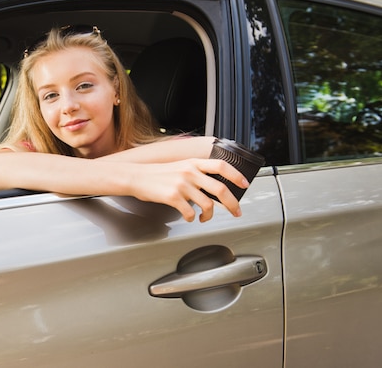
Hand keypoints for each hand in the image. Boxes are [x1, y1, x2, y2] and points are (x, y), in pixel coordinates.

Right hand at [131, 159, 248, 221]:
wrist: (136, 177)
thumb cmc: (157, 174)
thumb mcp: (180, 167)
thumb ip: (196, 173)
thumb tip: (213, 186)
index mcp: (193, 163)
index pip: (222, 165)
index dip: (236, 175)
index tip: (245, 184)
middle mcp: (190, 172)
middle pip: (220, 188)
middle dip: (232, 203)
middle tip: (236, 212)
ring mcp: (182, 185)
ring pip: (208, 204)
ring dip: (210, 216)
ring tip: (205, 218)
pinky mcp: (172, 197)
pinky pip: (190, 213)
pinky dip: (192, 218)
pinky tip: (189, 217)